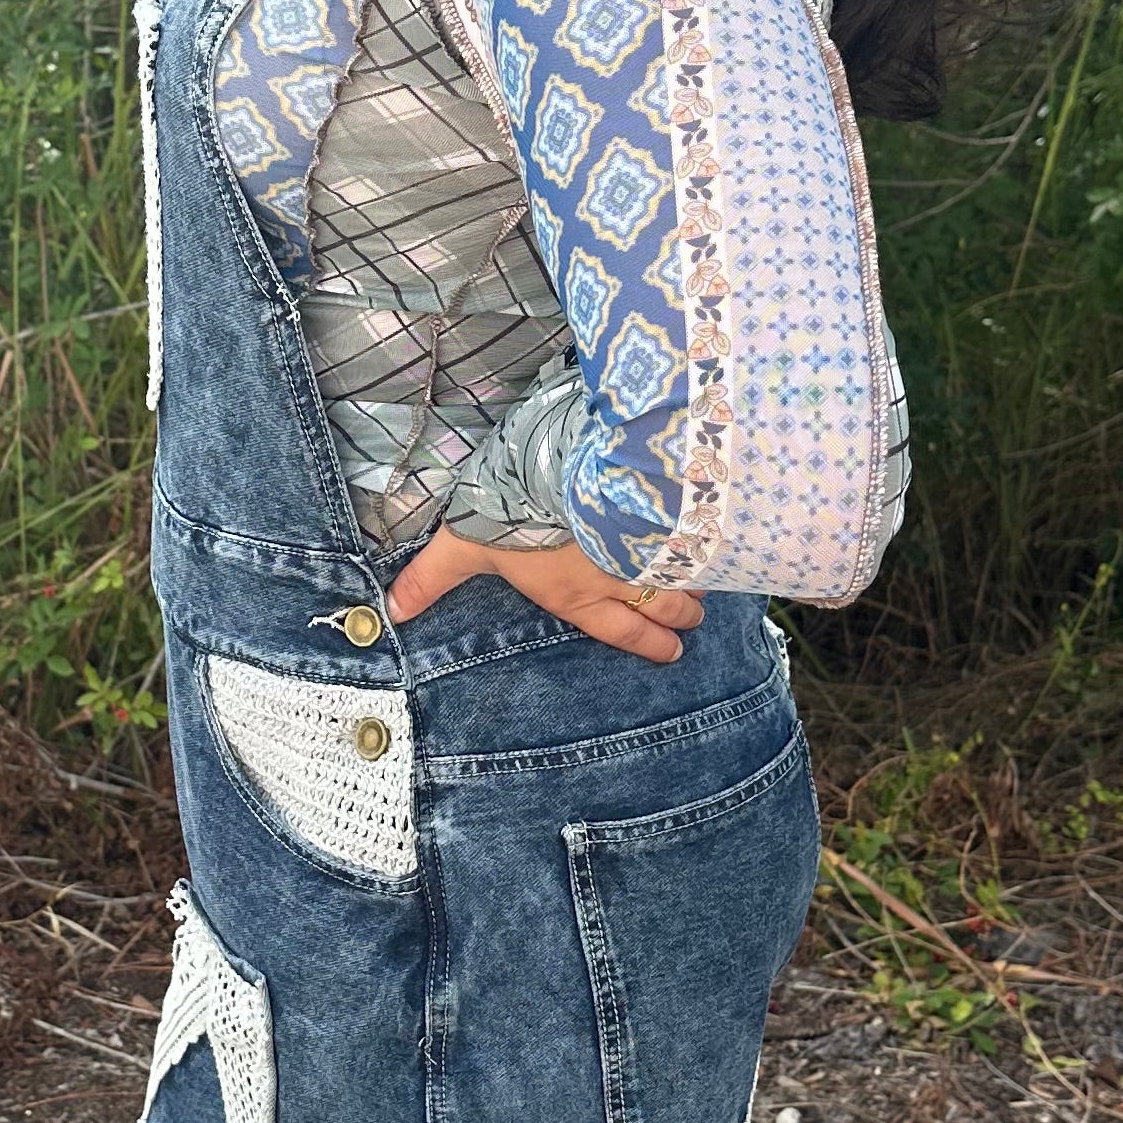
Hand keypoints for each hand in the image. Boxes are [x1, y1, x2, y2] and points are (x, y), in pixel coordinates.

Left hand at [385, 525, 702, 662]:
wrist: (566, 470)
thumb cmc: (517, 512)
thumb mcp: (465, 544)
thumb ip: (432, 576)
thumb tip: (393, 611)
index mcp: (578, 595)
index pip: (622, 632)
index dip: (649, 646)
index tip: (671, 653)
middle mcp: (622, 580)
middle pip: (666, 609)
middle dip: (682, 618)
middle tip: (693, 622)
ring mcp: (652, 549)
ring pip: (689, 576)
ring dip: (699, 583)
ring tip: (708, 587)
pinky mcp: (670, 515)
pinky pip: (703, 540)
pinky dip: (717, 548)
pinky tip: (729, 543)